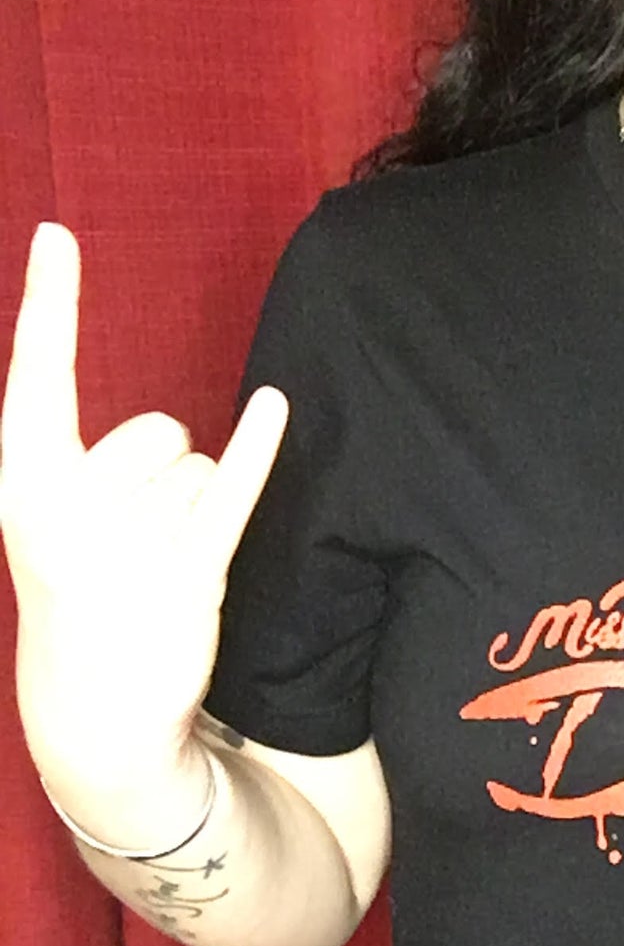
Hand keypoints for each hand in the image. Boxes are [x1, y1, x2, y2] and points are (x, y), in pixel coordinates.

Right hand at [1, 220, 289, 777]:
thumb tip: (180, 438)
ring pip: (200, 467)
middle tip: (132, 541)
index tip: (56, 236)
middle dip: (161, 471)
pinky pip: (236, 488)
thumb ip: (96, 468)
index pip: (38, 376)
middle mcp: (75, 501)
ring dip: (194, 507)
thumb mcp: (54, 525)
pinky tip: (274, 405)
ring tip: (158, 564)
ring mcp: (133, 536)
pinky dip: (260, 446)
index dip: (50, 305)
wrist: (96, 709)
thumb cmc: (81, 596)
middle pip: (158, 431)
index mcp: (25, 484)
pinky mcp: (194, 571)